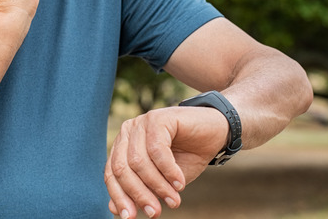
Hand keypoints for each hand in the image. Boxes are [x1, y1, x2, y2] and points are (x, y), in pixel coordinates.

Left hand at [104, 106, 228, 217]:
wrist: (215, 133)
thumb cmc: (186, 157)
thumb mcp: (162, 180)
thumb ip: (140, 191)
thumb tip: (115, 210)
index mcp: (123, 145)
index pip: (112, 173)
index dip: (119, 197)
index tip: (129, 217)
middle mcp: (128, 132)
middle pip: (122, 168)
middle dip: (138, 194)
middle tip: (154, 212)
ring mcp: (141, 123)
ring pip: (138, 161)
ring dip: (157, 186)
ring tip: (173, 200)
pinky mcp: (158, 118)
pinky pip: (157, 150)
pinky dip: (168, 171)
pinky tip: (180, 183)